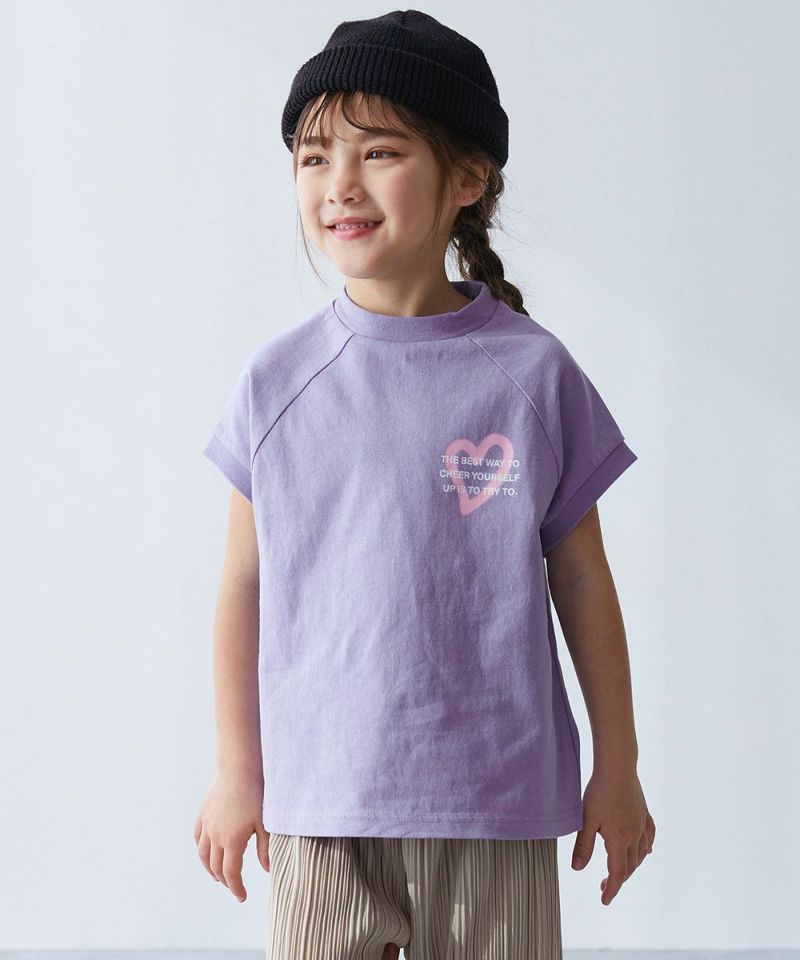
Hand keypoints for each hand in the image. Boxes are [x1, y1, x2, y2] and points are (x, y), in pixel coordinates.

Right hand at [193, 772, 270, 902]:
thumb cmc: (257, 795)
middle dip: (225, 880)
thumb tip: (267, 870)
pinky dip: (201, 850)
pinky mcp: (202, 815)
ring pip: (203, 855)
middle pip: (216, 867)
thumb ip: (265, 848)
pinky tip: (207, 853)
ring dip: (210, 869)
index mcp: (232, 841)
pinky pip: (197, 838)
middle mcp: (215, 836)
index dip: (236, 888)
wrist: (239, 769)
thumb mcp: (265, 823)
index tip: (242, 896)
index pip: (231, 873)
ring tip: (218, 876)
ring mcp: (206, 825)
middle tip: (234, 886)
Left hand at [570, 765, 654, 905]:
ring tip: (620, 870)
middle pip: (630, 866)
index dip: (612, 889)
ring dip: (631, 866)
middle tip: (604, 885)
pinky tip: (645, 851)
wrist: (618, 766)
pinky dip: (646, 848)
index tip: (605, 900)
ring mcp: (641, 823)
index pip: (618, 872)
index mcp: (619, 839)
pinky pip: (649, 836)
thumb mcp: (586, 819)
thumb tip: (577, 869)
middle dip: (618, 879)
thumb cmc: (600, 791)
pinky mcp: (644, 812)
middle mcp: (634, 835)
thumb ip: (583, 845)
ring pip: (641, 854)